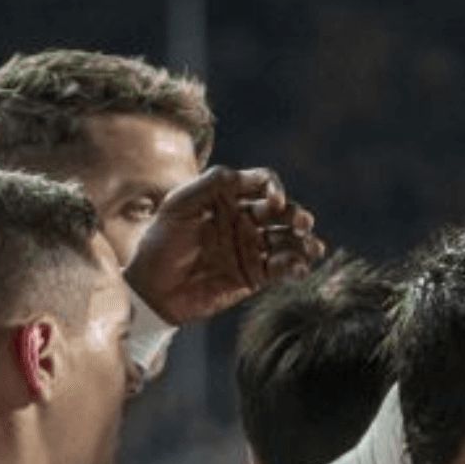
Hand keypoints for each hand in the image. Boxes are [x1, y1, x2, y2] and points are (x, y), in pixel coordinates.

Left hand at [123, 166, 325, 325]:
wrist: (152, 289)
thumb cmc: (160, 243)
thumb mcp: (178, 205)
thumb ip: (208, 184)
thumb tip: (238, 174)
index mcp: (228, 198)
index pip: (262, 183)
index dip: (274, 188)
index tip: (273, 202)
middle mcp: (244, 220)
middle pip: (282, 211)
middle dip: (296, 214)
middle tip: (302, 223)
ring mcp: (251, 248)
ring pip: (287, 240)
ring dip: (304, 242)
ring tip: (312, 248)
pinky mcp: (254, 276)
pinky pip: (282, 268)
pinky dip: (295, 267)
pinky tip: (299, 268)